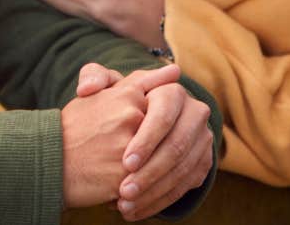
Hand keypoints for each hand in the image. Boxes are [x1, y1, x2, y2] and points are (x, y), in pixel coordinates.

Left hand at [76, 63, 213, 221]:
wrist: (144, 122)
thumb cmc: (121, 102)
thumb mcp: (107, 87)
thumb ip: (93, 78)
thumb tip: (86, 89)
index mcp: (172, 90)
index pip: (164, 115)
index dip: (146, 140)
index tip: (126, 162)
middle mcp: (195, 112)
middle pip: (176, 146)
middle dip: (149, 173)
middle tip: (124, 191)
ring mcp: (203, 138)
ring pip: (182, 170)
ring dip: (154, 192)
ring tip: (126, 204)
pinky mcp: (203, 161)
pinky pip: (186, 185)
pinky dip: (160, 201)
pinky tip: (137, 210)